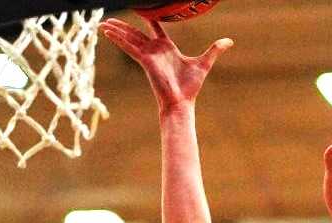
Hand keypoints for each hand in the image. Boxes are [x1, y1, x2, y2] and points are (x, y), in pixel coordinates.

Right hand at [100, 17, 231, 112]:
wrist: (181, 102)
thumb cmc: (190, 87)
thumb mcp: (204, 63)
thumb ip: (214, 50)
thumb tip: (229, 41)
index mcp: (167, 48)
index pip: (156, 29)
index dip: (150, 18)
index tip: (143, 10)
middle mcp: (155, 50)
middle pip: (136, 33)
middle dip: (123, 26)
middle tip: (110, 18)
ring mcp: (148, 55)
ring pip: (129, 38)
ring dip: (116, 30)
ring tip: (102, 23)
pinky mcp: (144, 60)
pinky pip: (129, 47)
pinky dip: (118, 39)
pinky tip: (107, 32)